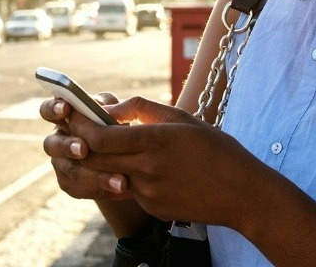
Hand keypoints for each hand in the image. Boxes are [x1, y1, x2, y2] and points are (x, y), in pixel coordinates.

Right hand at [40, 93, 129, 200]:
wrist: (127, 155)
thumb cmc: (118, 124)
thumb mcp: (116, 111)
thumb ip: (110, 107)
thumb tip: (107, 112)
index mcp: (64, 118)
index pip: (48, 110)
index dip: (53, 109)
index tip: (66, 109)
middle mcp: (57, 140)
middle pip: (51, 145)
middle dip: (67, 146)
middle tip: (83, 150)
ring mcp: (61, 164)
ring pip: (70, 171)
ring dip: (94, 176)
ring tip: (120, 181)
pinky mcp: (70, 184)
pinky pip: (80, 189)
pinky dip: (101, 189)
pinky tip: (121, 190)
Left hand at [70, 96, 272, 229]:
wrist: (242, 193)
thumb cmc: (217, 150)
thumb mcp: (184, 119)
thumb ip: (142, 109)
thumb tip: (109, 108)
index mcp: (156, 139)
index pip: (99, 136)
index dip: (80, 127)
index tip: (73, 117)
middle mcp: (148, 168)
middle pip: (95, 159)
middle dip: (80, 145)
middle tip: (77, 132)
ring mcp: (149, 192)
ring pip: (110, 175)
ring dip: (104, 162)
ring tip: (111, 149)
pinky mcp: (153, 207)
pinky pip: (130, 190)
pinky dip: (129, 178)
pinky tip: (147, 170)